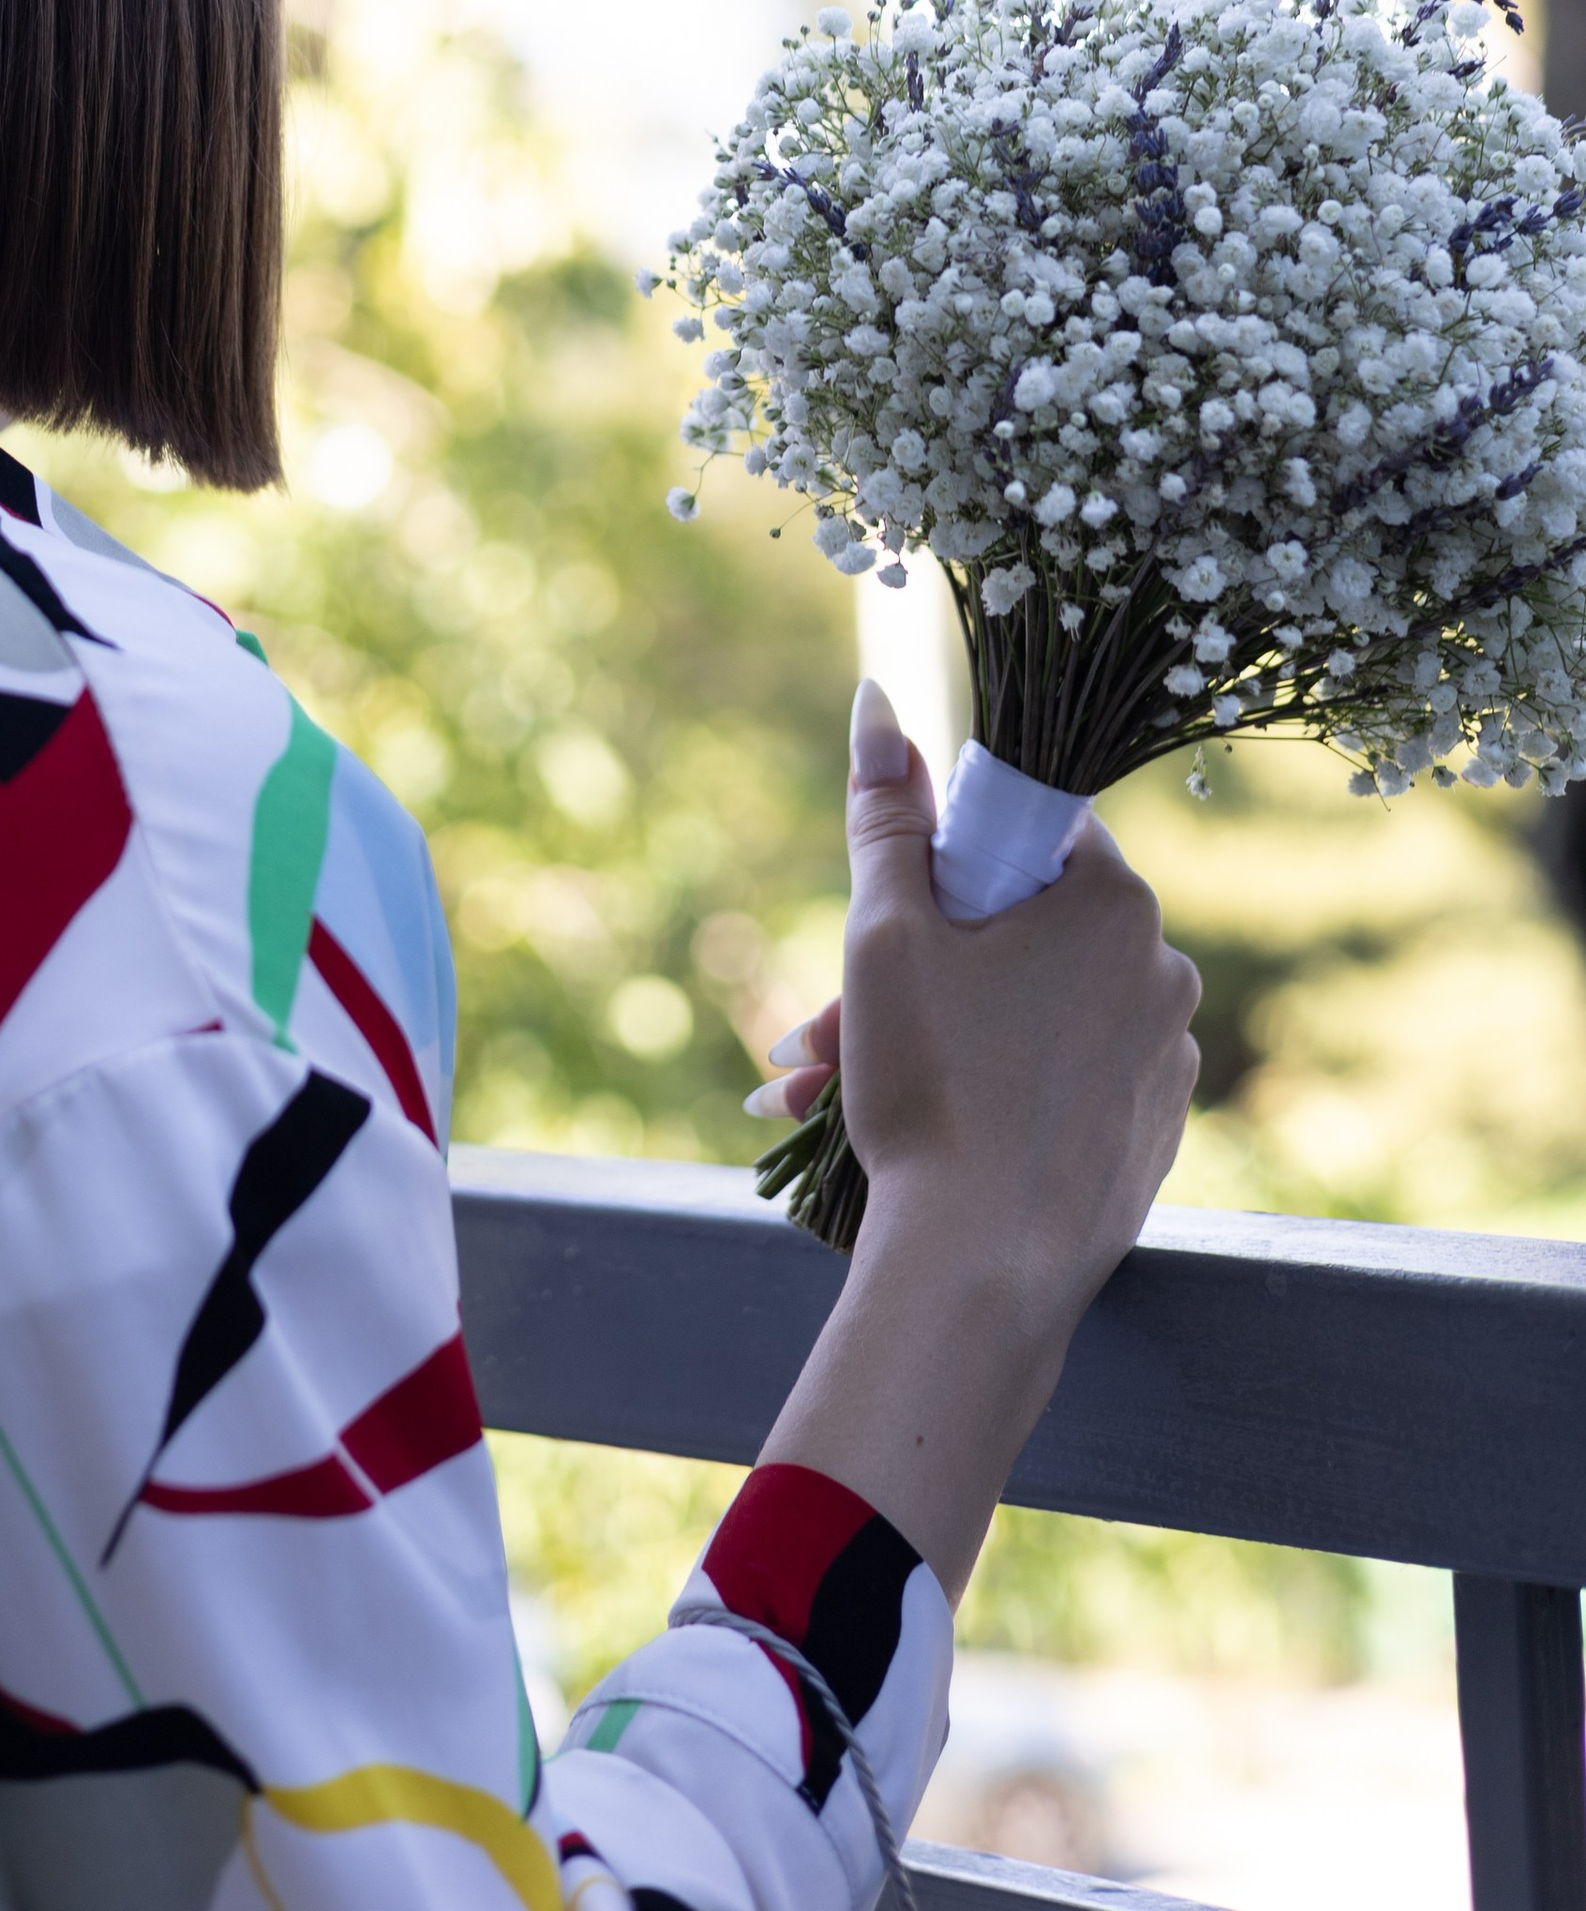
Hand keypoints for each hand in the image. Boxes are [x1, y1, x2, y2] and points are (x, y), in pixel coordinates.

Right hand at [751, 677, 1199, 1593]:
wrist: (983, 1273)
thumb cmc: (933, 1089)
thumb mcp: (887, 935)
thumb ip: (886, 813)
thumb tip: (878, 703)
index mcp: (1117, 904)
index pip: (1023, 834)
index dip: (940, 873)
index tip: (890, 931)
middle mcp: (1164, 972)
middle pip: (1016, 934)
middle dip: (905, 978)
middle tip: (812, 1037)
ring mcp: (1165, 1062)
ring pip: (1026, 1014)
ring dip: (927, 1039)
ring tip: (823, 1093)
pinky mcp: (1151, 1138)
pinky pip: (1058, 1083)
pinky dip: (985, 1092)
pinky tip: (905, 1132)